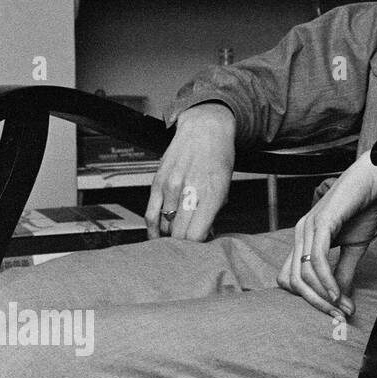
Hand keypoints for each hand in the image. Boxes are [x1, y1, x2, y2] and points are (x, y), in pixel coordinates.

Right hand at [146, 102, 235, 240]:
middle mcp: (189, 192)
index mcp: (211, 194)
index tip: (202, 248)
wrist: (205, 129)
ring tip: (180, 233)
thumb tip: (206, 234)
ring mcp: (170, 187)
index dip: (198, 247)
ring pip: (165, 226)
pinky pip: (150, 214)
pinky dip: (153, 229)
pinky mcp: (157, 183)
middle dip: (185, 244)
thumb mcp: (226, 185)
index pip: (197, 235)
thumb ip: (214, 211)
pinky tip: (158, 236)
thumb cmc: (219, 158)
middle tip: (191, 244)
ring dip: (171, 234)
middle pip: (179, 234)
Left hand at [279, 150, 376, 319]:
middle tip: (336, 317)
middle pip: (293, 279)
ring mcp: (308, 227)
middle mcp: (300, 233)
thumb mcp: (353, 247)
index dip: (306, 298)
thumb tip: (341, 301)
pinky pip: (317, 257)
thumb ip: (343, 272)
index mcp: (304, 239)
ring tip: (341, 308)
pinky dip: (326, 279)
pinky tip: (337, 291)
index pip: (290, 277)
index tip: (331, 311)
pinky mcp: (321, 222)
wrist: (374, 179)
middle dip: (314, 303)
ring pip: (303, 272)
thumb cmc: (363, 208)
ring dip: (322, 295)